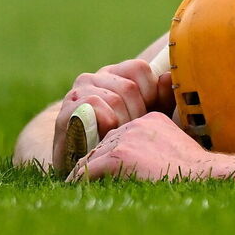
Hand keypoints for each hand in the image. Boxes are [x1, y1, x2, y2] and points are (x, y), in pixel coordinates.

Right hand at [52, 58, 175, 169]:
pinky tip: (104, 135)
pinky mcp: (66, 109)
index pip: (139, 68)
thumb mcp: (150, 117)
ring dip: (121, 123)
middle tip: (130, 131)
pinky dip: (105, 123)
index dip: (149, 93)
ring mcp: (77, 92)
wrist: (87, 166)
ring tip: (117, 136)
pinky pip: (92, 104)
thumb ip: (163, 98)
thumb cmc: (122, 138)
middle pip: (129, 87)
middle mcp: (94, 77)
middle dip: (136, 114)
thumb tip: (168, 76)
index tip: (145, 113)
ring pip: (113, 98)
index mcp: (115, 74)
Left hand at [68, 112, 234, 180]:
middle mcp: (135, 125)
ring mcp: (125, 138)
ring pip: (93, 156)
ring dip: (87, 173)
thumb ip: (159, 147)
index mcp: (150, 120)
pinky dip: (79, 181)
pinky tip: (76, 191)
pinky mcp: (116, 156)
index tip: (107, 170)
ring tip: (79, 189)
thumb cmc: (195, 172)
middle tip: (85, 182)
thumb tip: (148, 162)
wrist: (203, 176)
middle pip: (103, 145)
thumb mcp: (178, 149)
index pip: (120, 136)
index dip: (112, 155)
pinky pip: (87, 170)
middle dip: (97, 163)